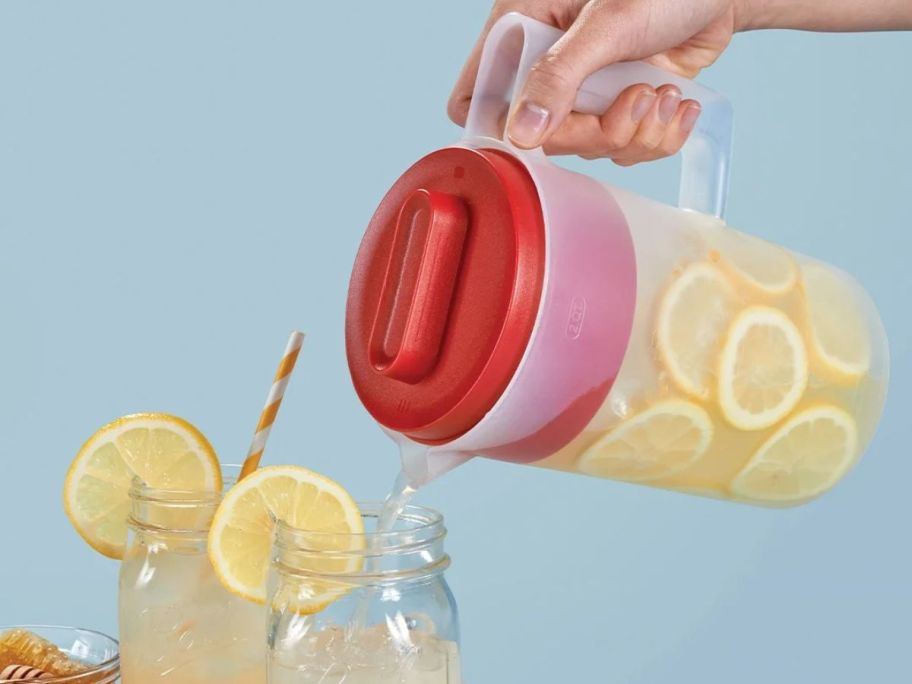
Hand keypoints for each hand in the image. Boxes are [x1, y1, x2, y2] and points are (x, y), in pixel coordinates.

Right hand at [448, 0, 739, 163]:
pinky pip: (625, 148)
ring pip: (589, 148)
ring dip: (636, 132)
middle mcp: (546, 66)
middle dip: (597, 132)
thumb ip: (559, 76)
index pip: (476, 97)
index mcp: (522, 29)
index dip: (500, 126)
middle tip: (635, 99)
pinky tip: (677, 101)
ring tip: (664, 92)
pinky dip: (657, 136)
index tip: (543, 133)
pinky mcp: (619, 105)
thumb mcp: (609, 23)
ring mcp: (584, 90)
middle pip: (544, 138)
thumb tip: (522, 133)